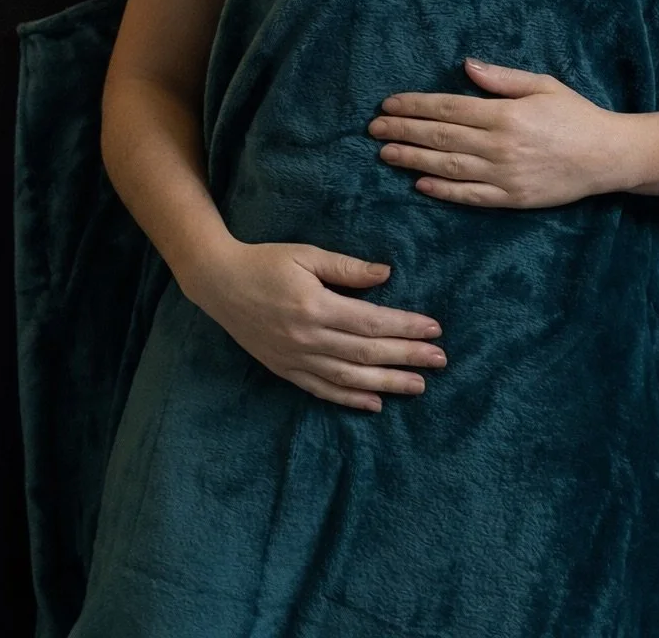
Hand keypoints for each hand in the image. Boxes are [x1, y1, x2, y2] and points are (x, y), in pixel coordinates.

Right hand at [189, 240, 448, 412]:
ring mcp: (295, 359)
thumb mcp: (307, 254)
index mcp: (315, 306)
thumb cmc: (266, 261)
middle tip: (440, 360)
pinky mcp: (285, 370)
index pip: (371, 321)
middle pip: (367, 353)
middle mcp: (307, 338)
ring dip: (387, 383)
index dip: (405, 326)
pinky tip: (375, 403)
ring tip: (418, 385)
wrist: (219, 283)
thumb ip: (347, 268)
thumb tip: (386, 275)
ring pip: (349, 378)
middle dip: (407, 356)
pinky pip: (322, 390)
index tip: (434, 329)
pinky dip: (350, 399)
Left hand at [367, 57, 628, 208]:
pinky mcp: (512, 198)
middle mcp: (500, 144)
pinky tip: (419, 186)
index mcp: (505, 113)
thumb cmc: (575, 115)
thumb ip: (502, 78)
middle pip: (440, 137)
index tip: (388, 105)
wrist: (608, 156)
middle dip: (403, 132)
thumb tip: (466, 66)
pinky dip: (443, 192)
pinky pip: (470, 196)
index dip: (414, 106)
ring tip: (385, 155)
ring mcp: (505, 174)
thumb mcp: (542, 85)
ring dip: (413, 161)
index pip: (447, 108)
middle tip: (373, 130)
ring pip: (448, 168)